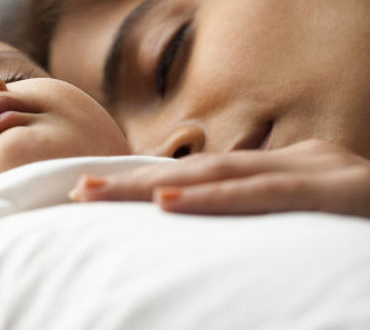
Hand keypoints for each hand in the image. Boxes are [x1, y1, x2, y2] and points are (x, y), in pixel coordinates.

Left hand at [69, 140, 369, 217]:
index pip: (202, 177)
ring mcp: (319, 170)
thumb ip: (257, 232)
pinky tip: (171, 199)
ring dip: (156, 183)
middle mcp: (296, 162)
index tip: (95, 194)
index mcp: (284, 174)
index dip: (145, 184)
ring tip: (102, 192)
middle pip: (198, 170)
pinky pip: (266, 193)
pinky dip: (216, 198)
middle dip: (134, 181)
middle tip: (77, 190)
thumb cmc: (360, 242)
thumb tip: (200, 256)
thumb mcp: (299, 236)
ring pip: (222, 175)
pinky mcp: (339, 188)